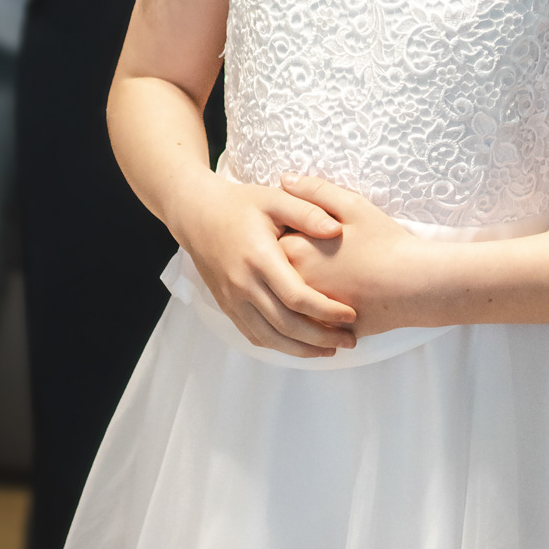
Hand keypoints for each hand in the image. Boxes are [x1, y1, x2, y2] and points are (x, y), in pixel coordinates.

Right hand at [173, 175, 359, 358]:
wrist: (197, 215)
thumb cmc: (241, 205)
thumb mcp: (275, 198)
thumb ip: (307, 213)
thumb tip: (337, 230)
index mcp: (259, 258)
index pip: (297, 297)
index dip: (326, 311)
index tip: (351, 315)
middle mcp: (243, 284)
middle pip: (286, 325)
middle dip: (321, 338)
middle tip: (349, 341)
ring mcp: (232, 299)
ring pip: (269, 337)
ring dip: (302, 349)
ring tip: (330, 350)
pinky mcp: (227, 306)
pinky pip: (253, 335)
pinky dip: (279, 346)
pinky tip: (300, 346)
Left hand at [276, 175, 428, 337]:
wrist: (415, 284)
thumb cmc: (385, 242)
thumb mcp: (352, 205)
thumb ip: (314, 190)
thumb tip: (284, 179)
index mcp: (295, 250)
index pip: (271, 240)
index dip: (286, 233)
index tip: (301, 230)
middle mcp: (295, 283)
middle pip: (276, 272)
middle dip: (288, 263)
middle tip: (320, 254)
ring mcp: (309, 311)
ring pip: (292, 301)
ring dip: (299, 291)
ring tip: (329, 277)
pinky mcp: (327, 331)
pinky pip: (311, 324)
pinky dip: (316, 315)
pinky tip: (335, 302)